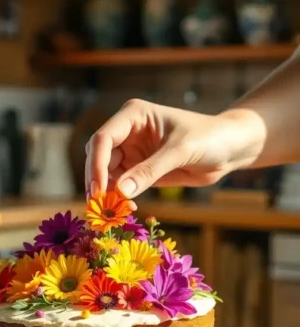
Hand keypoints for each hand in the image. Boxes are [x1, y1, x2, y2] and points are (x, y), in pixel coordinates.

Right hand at [85, 98, 265, 198]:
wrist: (230, 148)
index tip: (98, 190)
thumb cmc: (209, 138)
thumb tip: (120, 193)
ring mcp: (132, 150)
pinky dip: (120, 197)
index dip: (96, 164)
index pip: (103, 139)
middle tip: (98, 206)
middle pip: (98, 156)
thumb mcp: (180, 152)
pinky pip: (120, 184)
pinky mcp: (139, 168)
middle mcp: (128, 131)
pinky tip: (129, 207)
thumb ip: (150, 171)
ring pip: (106, 173)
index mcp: (134, 115)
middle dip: (97, 180)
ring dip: (107, 192)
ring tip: (114, 211)